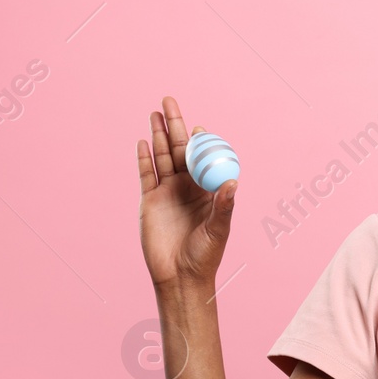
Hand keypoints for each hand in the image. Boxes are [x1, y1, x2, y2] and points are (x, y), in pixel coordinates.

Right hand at [137, 96, 237, 287]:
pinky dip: (145, 158)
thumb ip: (224, 206)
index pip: (204, 158)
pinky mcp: (149, 201)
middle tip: (170, 102)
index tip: (199, 128)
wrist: (180, 276)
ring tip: (156, 113)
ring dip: (159, 135)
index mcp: (207, 190)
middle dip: (176, 126)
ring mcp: (167, 192)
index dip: (201, 142)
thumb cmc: (205, 254)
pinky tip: (144, 141)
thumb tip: (233, 182)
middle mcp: (187, 187)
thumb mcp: (219, 229)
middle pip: (180, 150)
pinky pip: (146, 174)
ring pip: (162, 157)